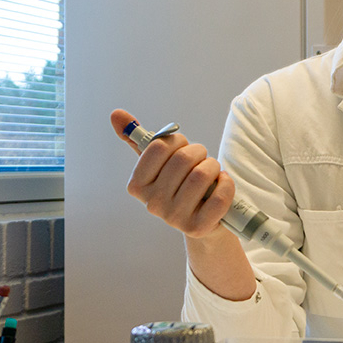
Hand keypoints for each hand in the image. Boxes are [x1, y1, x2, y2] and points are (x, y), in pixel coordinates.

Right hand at [110, 109, 234, 238]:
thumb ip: (138, 139)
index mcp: (137, 185)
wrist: (203, 221)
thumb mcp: (158, 164)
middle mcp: (152, 204)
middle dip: (199, 152)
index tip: (182, 147)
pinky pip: (219, 195)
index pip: (159, 146)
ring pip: (201, 174)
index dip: (177, 141)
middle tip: (201, 159)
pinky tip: (220, 185)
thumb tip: (116, 114)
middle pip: (183, 159)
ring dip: (213, 167)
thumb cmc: (180, 186)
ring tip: (211, 173)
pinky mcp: (198, 227)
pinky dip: (226, 184)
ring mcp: (174, 218)